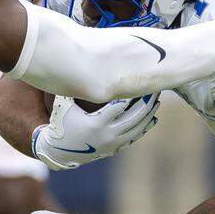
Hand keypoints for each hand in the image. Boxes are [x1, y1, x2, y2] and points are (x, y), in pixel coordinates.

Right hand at [32, 95, 159, 170]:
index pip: (119, 106)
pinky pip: (133, 138)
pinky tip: (152, 119)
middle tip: (155, 90)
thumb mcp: (63, 105)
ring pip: (136, 129)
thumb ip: (72, 87)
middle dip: (145, 103)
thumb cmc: (60, 123)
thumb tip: (72, 62)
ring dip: (148, 115)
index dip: (131, 94)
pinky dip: (144, 128)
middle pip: (133, 117)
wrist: (58, 151)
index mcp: (95, 123)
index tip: (140, 83)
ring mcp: (111, 144)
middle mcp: (106, 135)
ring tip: (156, 102)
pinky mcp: (113, 149)